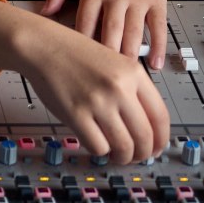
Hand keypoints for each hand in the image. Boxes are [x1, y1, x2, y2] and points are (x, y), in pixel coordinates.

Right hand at [13, 15, 171, 163]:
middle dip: (142, 154)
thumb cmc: (74, 54)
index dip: (161, 140)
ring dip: (122, 157)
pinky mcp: (76, 114)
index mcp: (133, 73)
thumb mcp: (114, 63)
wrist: (42, 45)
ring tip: (117, 154)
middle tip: (136, 157)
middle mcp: (119, 88)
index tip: (156, 148)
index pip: (160, 117)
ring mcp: (98, 102)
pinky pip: (98, 147)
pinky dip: (99, 150)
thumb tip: (146, 128)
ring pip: (124, 146)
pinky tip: (96, 142)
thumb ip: (132, 90)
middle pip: (145, 137)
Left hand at [41, 0, 185, 69]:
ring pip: (133, 31)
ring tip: (125, 75)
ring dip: (130, 54)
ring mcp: (138, 0)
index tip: (77, 62)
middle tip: (103, 78)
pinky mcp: (157, 3)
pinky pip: (158, 27)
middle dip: (107, 53)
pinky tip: (155, 64)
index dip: (81, 43)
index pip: (85, 21)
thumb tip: (43, 12)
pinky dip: (158, 46)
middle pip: (110, 29)